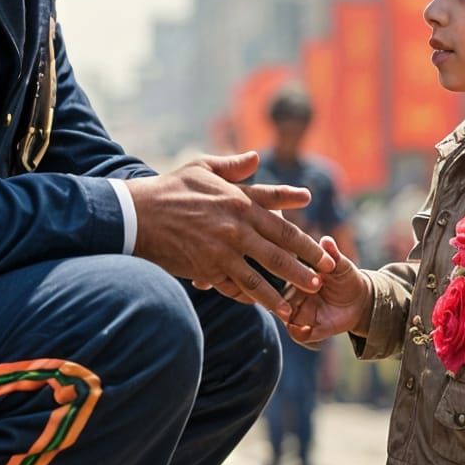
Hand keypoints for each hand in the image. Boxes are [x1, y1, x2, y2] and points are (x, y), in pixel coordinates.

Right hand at [127, 153, 333, 318]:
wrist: (138, 216)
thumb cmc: (168, 189)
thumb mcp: (201, 167)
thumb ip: (232, 166)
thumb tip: (255, 157)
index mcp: (237, 199)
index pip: (277, 211)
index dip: (299, 221)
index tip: (318, 228)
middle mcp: (236, 225)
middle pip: (279, 247)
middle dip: (306, 260)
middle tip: (326, 272)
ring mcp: (224, 249)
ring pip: (263, 272)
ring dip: (286, 286)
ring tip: (302, 298)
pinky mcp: (209, 268)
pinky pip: (238, 285)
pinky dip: (256, 297)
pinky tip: (269, 307)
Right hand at [284, 236, 371, 342]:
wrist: (360, 299)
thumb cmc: (345, 276)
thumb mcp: (341, 265)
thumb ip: (332, 255)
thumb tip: (326, 241)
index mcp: (297, 277)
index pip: (281, 276)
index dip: (284, 278)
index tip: (294, 279)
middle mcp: (294, 296)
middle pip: (278, 299)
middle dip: (281, 301)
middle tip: (291, 302)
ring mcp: (301, 314)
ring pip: (285, 319)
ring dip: (288, 320)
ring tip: (296, 320)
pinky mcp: (312, 329)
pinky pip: (299, 335)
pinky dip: (300, 334)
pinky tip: (308, 330)